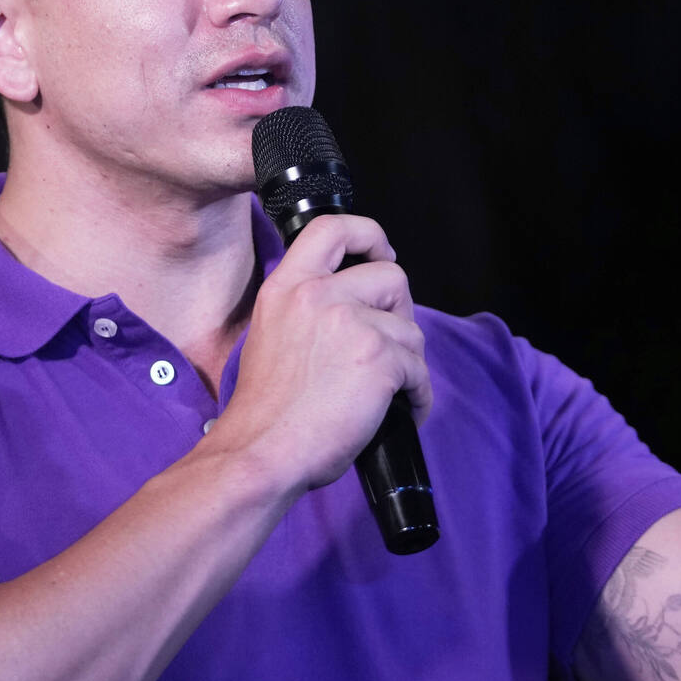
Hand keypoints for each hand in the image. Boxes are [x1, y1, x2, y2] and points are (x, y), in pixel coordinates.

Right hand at [209, 214, 430, 494]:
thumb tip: (355, 307)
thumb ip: (307, 309)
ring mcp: (352, 324)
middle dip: (399, 311)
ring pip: (411, 330)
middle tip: (387, 345)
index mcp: (287, 287)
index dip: (369, 234)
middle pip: (391, 277)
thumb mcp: (271, 335)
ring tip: (389, 391)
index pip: (333, 227)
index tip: (381, 254)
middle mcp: (318, 296)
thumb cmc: (267, 411)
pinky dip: (417, 395)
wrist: (261, 453)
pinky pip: (419, 371)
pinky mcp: (379, 358)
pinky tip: (401, 411)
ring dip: (407, 362)